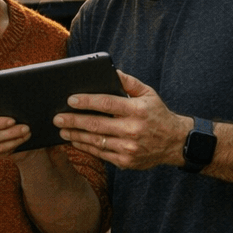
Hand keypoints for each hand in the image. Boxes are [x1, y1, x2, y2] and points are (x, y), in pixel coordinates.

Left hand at [54, 71, 184, 169]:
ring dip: (76, 135)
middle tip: (57, 117)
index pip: (107, 104)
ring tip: (62, 129)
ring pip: (96, 141)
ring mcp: (129, 148)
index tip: (70, 99)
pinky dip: (86, 147)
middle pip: (97, 124)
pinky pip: (101, 153)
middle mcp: (133, 130)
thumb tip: (110, 71)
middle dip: (74, 120)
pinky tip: (75, 140)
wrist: (175, 143)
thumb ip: (128, 82)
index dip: (87, 101)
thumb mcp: (148, 93)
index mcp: (138, 110)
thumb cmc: (157, 114)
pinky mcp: (126, 161)